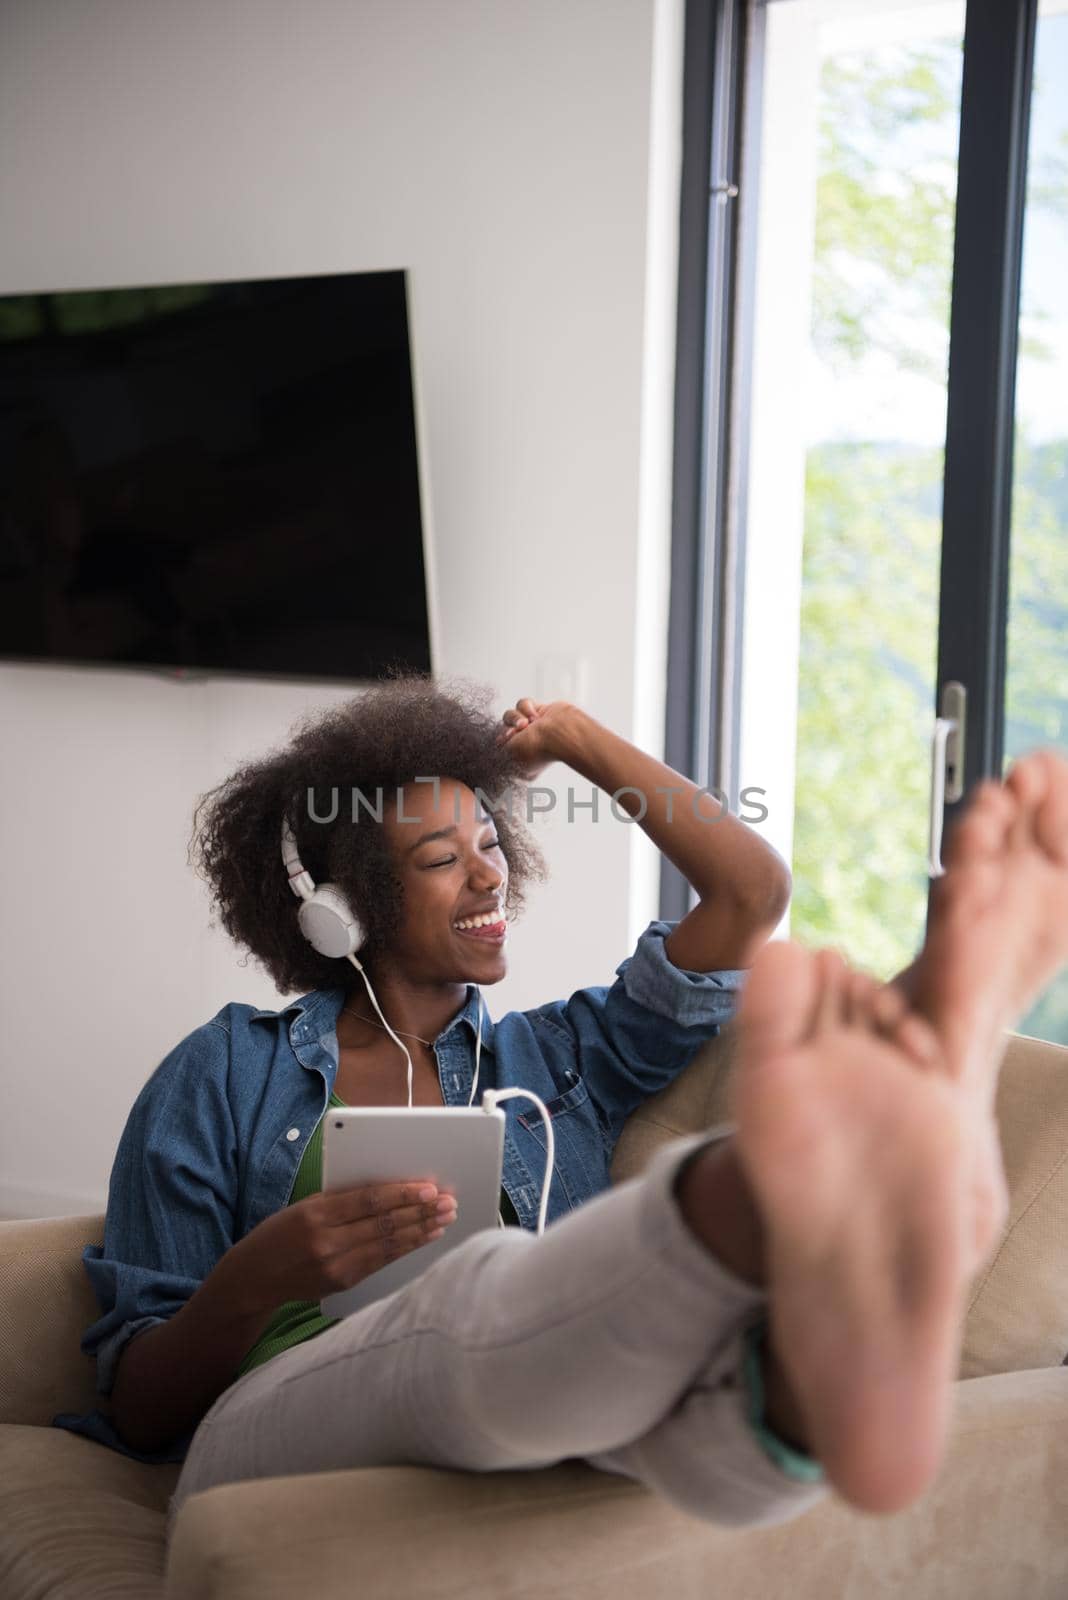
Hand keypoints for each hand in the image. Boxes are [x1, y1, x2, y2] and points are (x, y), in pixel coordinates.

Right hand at [222, 1180, 458, 1311]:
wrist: (255, 1277)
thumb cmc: (281, 1233)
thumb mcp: (305, 1205)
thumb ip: (342, 1198)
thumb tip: (390, 1188)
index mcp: (316, 1214)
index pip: (368, 1201)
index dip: (402, 1195)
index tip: (429, 1189)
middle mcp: (327, 1242)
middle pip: (383, 1224)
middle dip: (420, 1212)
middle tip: (448, 1202)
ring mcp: (336, 1266)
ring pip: (388, 1244)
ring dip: (421, 1230)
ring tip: (445, 1218)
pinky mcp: (343, 1283)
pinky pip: (381, 1261)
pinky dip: (407, 1247)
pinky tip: (425, 1237)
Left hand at [496, 697, 577, 781]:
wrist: (561, 733)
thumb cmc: (537, 748)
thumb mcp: (508, 755)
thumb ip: (498, 749)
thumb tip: (496, 744)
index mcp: (521, 761)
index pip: (501, 749)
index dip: (500, 743)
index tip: (504, 742)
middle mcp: (527, 744)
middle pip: (503, 731)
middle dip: (508, 730)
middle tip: (516, 733)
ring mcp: (534, 728)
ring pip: (511, 715)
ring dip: (516, 718)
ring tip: (527, 723)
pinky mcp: (540, 712)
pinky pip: (523, 704)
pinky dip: (527, 708)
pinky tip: (536, 716)